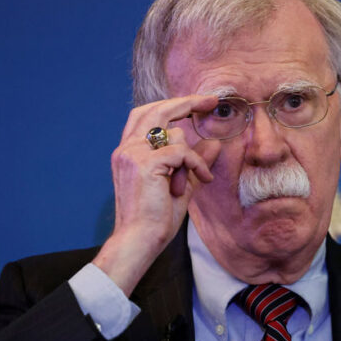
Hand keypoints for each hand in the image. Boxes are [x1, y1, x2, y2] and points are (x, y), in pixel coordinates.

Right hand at [92, 94, 220, 295]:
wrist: (139, 240)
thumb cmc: (155, 218)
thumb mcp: (181, 184)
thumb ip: (194, 162)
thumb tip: (214, 143)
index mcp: (128, 152)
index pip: (146, 115)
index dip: (171, 106)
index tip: (197, 102)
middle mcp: (126, 149)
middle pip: (156, 109)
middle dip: (186, 102)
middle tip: (210, 100)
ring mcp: (132, 154)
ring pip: (174, 134)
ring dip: (192, 157)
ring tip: (194, 180)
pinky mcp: (145, 163)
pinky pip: (182, 152)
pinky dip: (196, 164)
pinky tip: (201, 180)